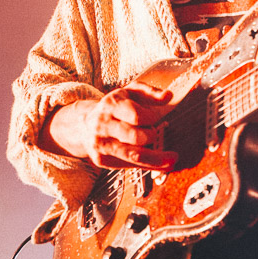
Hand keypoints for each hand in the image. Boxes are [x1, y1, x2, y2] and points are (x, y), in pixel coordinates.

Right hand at [42, 84, 177, 170]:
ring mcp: (101, 144)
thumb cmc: (115, 107)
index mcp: (111, 105)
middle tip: (153, 132)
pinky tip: (159, 164)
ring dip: (157, 159)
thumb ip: (150, 92)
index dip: (151, 118)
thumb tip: (169, 96)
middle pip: (136, 137)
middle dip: (151, 136)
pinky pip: (129, 165)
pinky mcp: (101, 160)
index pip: (136, 116)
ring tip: (173, 159)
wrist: (84, 124)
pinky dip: (147, 165)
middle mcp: (103, 125)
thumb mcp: (130, 93)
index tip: (155, 119)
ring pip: (133, 156)